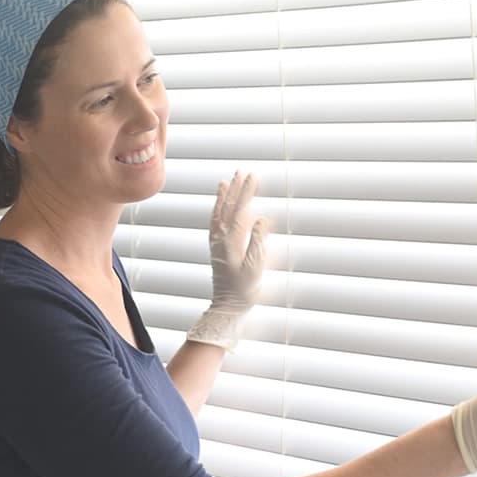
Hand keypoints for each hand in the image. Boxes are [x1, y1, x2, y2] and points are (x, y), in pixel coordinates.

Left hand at [186, 171, 269, 351]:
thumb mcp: (255, 266)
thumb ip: (257, 241)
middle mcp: (220, 238)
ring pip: (219, 213)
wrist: (227, 305)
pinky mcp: (216, 248)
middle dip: (236, 189)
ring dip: (224, 197)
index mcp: (230, 240)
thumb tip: (261, 219)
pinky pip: (215, 223)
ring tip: (227, 181)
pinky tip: (220, 206)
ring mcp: (216, 242)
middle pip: (228, 207)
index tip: (253, 176)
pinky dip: (217, 211)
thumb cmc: (243, 289)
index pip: (240, 209)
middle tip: (243, 172)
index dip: (246, 192)